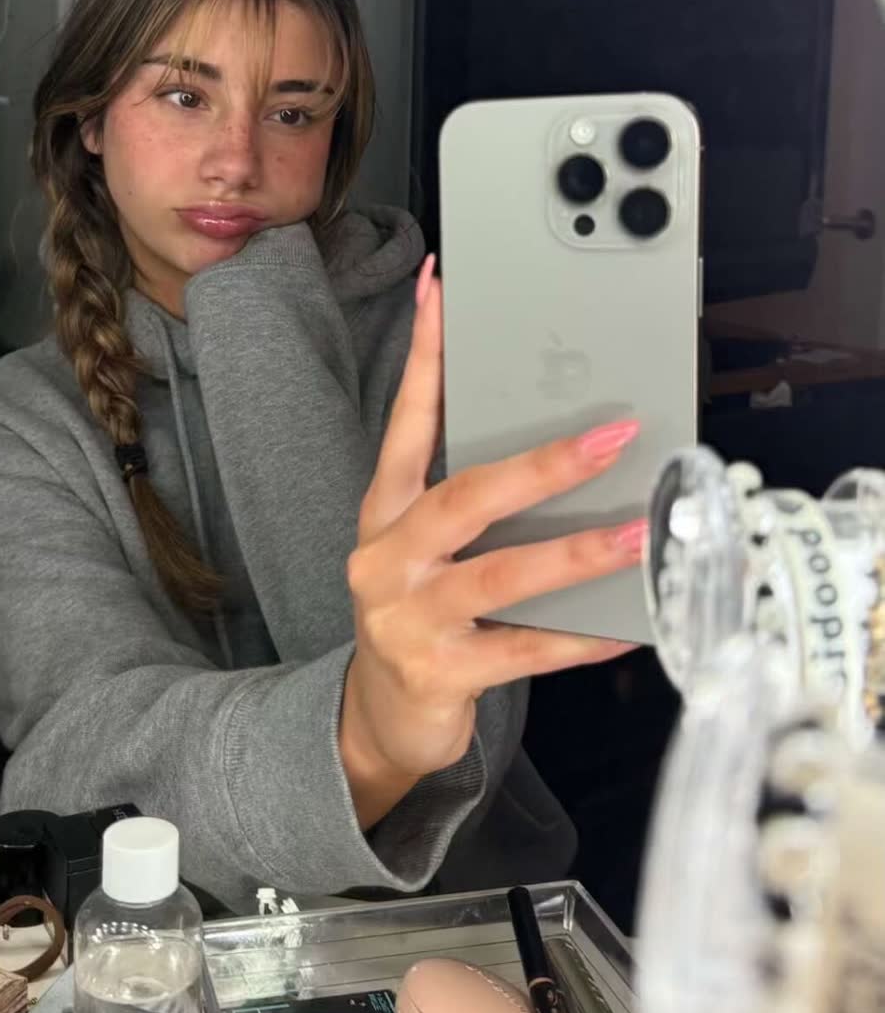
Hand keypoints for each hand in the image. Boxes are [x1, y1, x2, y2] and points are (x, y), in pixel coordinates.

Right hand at [340, 257, 641, 829]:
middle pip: (465, 497)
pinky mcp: (440, 674)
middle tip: (612, 438)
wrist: (374, 722)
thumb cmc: (417, 618)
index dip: (424, 357)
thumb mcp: (424, 551)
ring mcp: (409, 618)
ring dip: (576, 553)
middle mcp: (388, 557)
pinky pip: (521, 651)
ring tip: (638, 535)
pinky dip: (576, 638)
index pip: (405, 422)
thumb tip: (561, 447)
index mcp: (385, 512)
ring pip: (500, 576)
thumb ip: (471, 505)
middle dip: (542, 465)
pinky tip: (624, 627)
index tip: (441, 290)